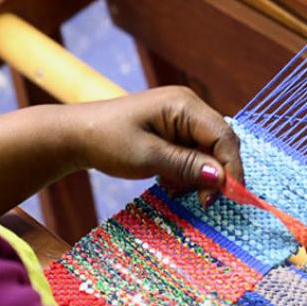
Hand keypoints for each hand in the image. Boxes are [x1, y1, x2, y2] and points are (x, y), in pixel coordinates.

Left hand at [60, 86, 243, 204]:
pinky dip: (186, 171)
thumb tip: (221, 178)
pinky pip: (192, 153)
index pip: (224, 135)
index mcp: (184, 105)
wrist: (76, 135)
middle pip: (219, 143)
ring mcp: (180, 118)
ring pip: (207, 152)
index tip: (225, 196)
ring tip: (172, 188)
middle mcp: (188, 107)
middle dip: (213, 173)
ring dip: (197, 175)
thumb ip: (186, 166)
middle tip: (201, 201)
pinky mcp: (173, 131)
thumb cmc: (107, 141)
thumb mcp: (147, 157)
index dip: (230, 167)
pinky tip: (167, 181)